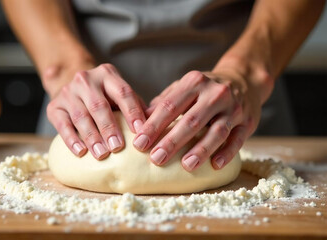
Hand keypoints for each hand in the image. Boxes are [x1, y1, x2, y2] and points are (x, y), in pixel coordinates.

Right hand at [47, 63, 146, 158]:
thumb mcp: (121, 96)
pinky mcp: (54, 106)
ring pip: (80, 116)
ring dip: (92, 137)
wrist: (75, 89)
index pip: (123, 92)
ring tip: (102, 154)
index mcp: (107, 74)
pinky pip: (62, 125)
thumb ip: (137, 107)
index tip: (140, 131)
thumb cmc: (106, 97)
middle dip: (109, 127)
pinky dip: (71, 140)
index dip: (132, 112)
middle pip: (99, 105)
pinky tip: (81, 152)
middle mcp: (86, 79)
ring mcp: (68, 92)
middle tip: (117, 147)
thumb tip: (156, 125)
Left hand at [133, 70, 261, 170]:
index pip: (170, 106)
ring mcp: (233, 108)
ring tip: (186, 165)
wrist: (244, 80)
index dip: (153, 126)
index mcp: (194, 83)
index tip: (139, 144)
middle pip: (191, 120)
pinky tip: (215, 165)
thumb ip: (165, 101)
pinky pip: (237, 139)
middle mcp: (215, 93)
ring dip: (201, 150)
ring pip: (216, 131)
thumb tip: (140, 120)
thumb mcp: (185, 86)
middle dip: (172, 141)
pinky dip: (227, 152)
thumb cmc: (206, 89)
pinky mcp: (248, 121)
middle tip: (156, 159)